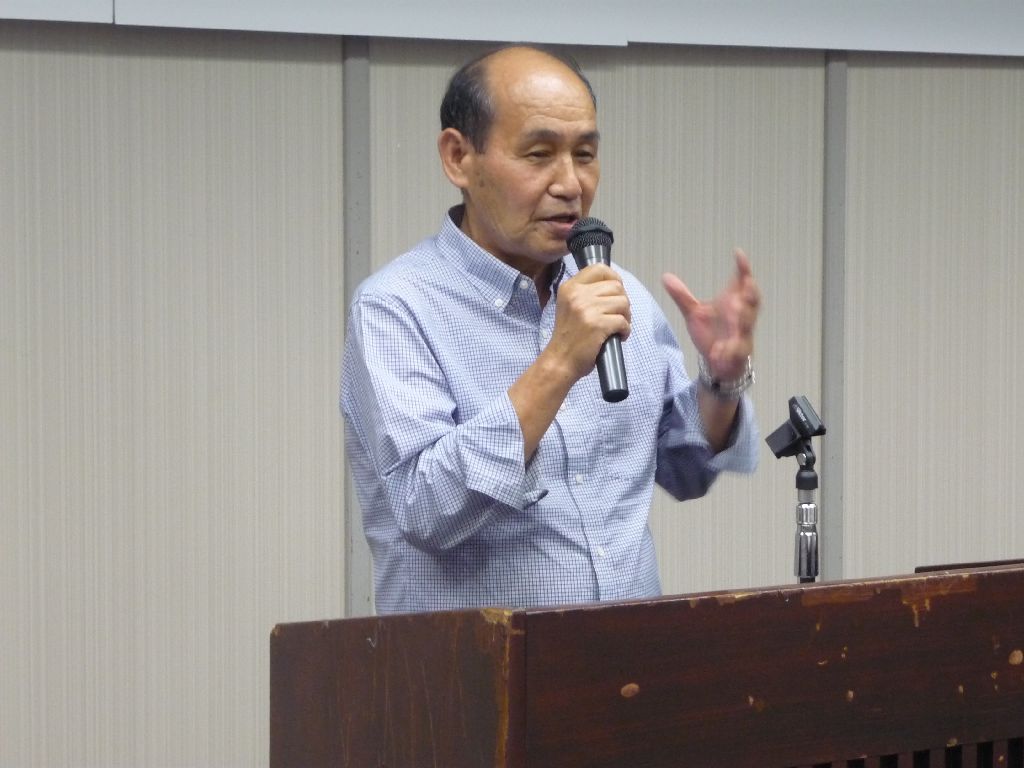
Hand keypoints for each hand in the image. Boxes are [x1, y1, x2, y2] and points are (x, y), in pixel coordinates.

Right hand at [547, 264, 631, 381]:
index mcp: (570, 287)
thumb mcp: (570, 306)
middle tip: (618, 315)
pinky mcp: (597, 325)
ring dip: (626, 316)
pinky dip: (625, 330)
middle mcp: (577, 294)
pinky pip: (623, 321)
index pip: (599, 268)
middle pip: (616, 286)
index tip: (616, 292)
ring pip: (623, 303)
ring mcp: (587, 309)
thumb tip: (615, 285)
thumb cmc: (568, 336)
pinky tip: (618, 336)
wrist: (560, 360)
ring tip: (618, 327)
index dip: (614, 278)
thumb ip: (586, 293)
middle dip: (622, 302)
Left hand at [662, 249, 759, 379]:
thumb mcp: (694, 314)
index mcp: (733, 303)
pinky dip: (729, 350)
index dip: (743, 268)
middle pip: (753, 301)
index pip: (742, 282)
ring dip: (742, 319)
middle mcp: (742, 317)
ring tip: (733, 311)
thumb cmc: (712, 333)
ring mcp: (743, 335)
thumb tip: (665, 276)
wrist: (718, 363)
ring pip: (748, 325)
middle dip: (750, 293)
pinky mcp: (739, 353)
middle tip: (744, 285)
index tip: (739, 253)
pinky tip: (718, 351)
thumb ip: (682, 296)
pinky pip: (738, 350)